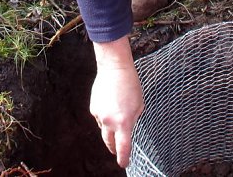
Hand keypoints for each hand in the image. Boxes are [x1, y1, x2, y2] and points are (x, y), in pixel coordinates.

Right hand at [91, 37, 143, 166]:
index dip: (123, 158)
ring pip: (104, 129)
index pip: (123, 147)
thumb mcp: (139, 106)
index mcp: (124, 122)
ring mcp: (99, 115)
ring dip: (110, 128)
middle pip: (109, 143)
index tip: (123, 163)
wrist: (114, 68)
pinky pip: (100, 118)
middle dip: (114, 148)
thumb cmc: (130, 85)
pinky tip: (110, 104)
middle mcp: (109, 121)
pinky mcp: (93, 108)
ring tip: (117, 114)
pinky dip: (105, 116)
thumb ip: (132, 121)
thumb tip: (126, 129)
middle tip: (117, 150)